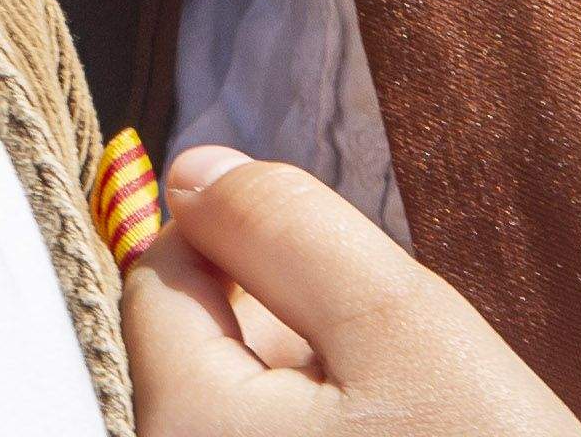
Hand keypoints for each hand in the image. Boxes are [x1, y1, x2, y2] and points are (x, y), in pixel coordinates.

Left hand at [119, 147, 580, 436]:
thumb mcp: (406, 327)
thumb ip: (288, 230)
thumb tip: (193, 169)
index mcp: (183, 428)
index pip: (158, 278)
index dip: (247, 243)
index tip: (346, 278)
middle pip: (202, 356)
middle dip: (297, 335)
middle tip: (405, 381)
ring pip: (251, 417)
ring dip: (327, 401)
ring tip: (422, 433)